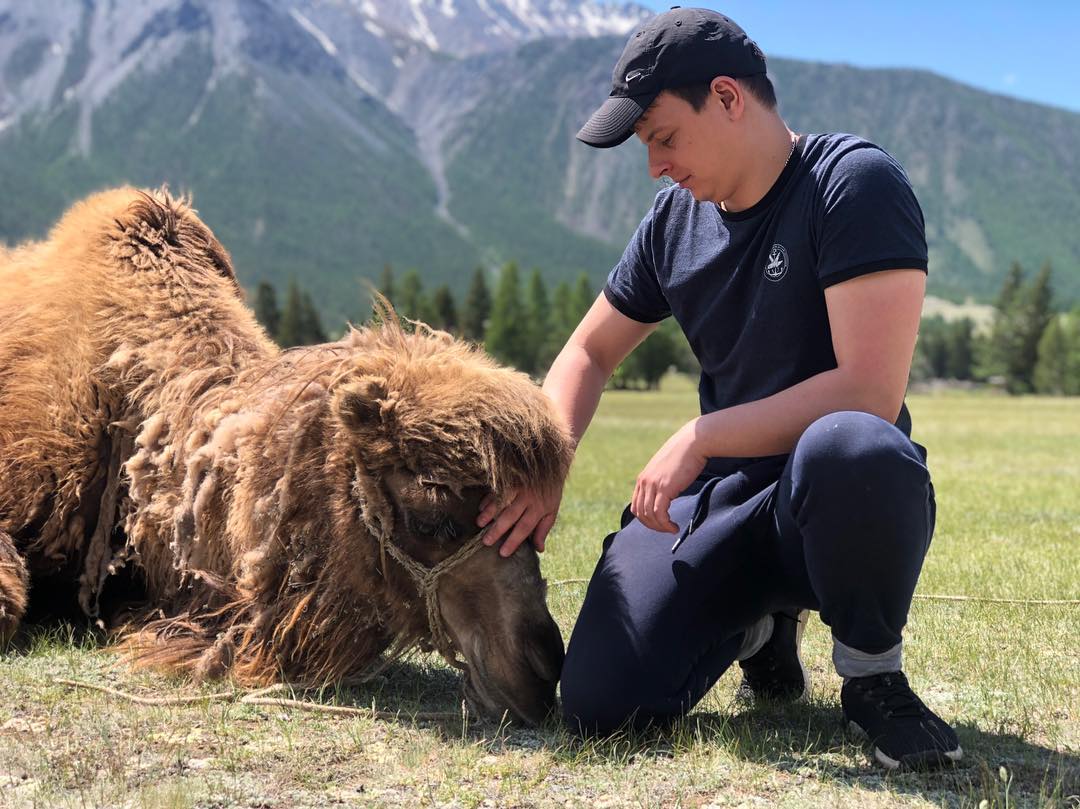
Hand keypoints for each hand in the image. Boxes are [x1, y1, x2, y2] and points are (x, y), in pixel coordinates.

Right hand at [476, 484, 563, 557]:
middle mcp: (528, 497)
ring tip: (480, 524)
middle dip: (498, 530)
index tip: (503, 553)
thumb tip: (539, 549)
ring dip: (489, 513)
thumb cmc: (550, 493)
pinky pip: (497, 490)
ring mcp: (519, 486)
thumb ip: (544, 529)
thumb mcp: (552, 511)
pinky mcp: (511, 478)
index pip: (525, 527)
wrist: (552, 466)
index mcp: (539, 508)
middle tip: (486, 542)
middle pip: (510, 516)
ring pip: (501, 502)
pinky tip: (481, 508)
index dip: (514, 540)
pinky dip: (488, 499)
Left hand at [631, 419, 706, 533]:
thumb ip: (662, 480)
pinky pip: (659, 513)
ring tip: (671, 529)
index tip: (659, 523)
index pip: (636, 505)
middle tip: (666, 529)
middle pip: (640, 513)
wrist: (693, 442)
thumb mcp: (667, 469)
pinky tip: (674, 527)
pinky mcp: (664, 488)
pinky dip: (665, 524)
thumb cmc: (685, 455)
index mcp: (643, 478)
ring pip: (649, 515)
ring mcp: (653, 485)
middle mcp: (644, 482)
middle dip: (652, 525)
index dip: (646, 518)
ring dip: (660, 527)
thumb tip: (667, 493)